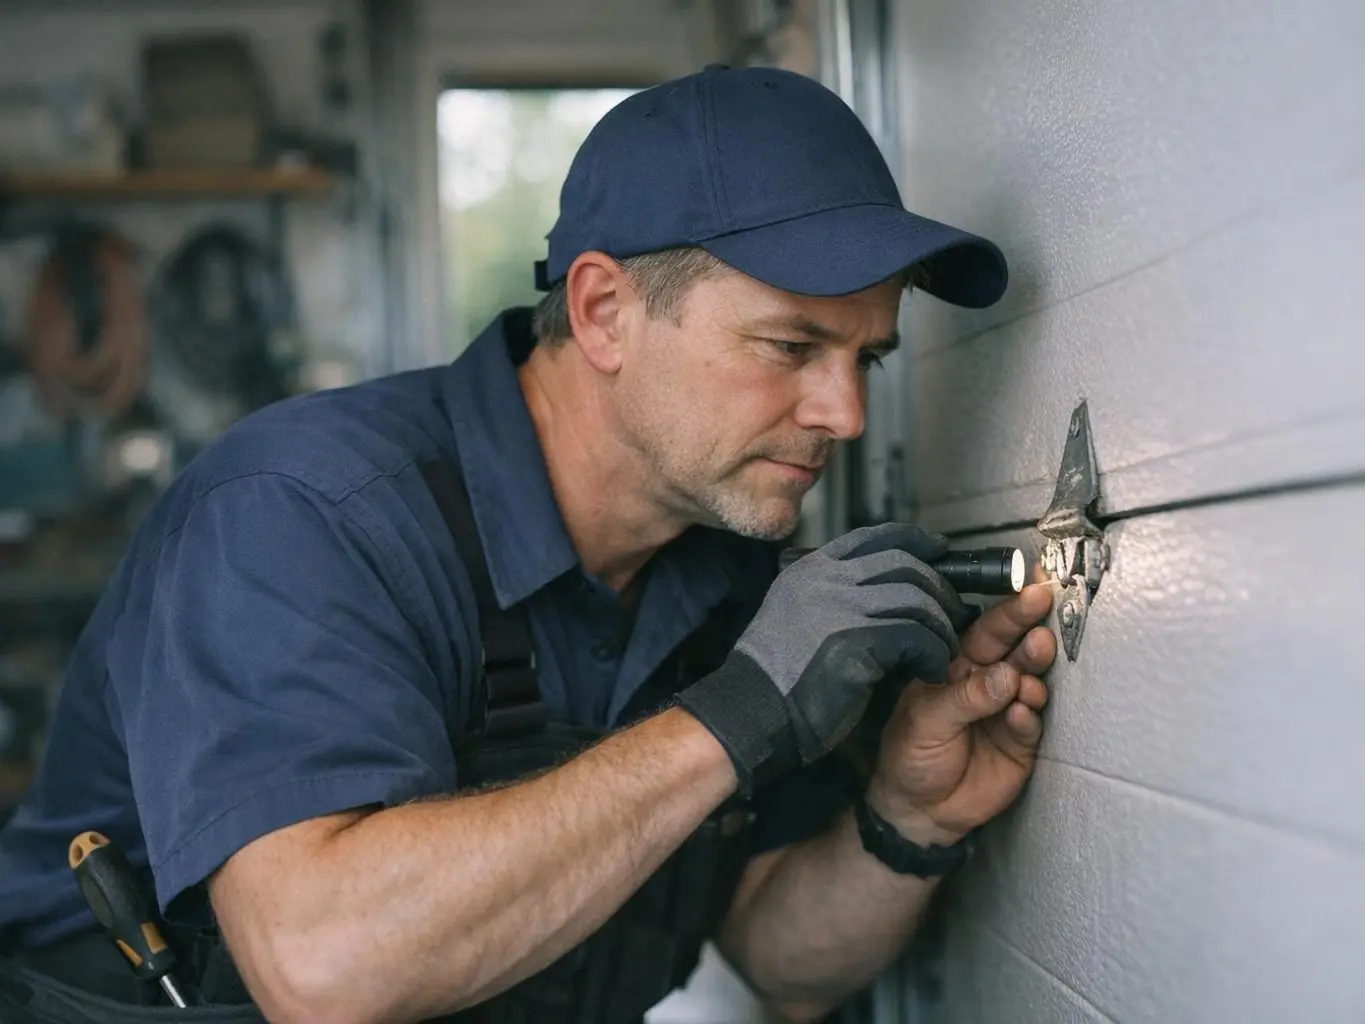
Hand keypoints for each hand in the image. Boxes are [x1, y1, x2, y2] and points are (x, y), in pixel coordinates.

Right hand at [678, 522, 968, 794]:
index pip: (875, 537)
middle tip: (954, 611)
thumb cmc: (775, 675)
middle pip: (905, 565)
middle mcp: (827, 580)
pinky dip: (932, 654)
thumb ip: (829, 593)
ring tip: (944, 649)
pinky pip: (916, 638)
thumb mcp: (794, 613)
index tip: (939, 550)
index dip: (915, 540)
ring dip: (940, 627)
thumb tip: (882, 588)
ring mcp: (842, 609)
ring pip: (917, 601)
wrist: (752, 712)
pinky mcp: (858, 644)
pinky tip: (931, 670)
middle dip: (939, 588)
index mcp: (811, 569)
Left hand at [866, 580, 1056, 844]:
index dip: (1011, 612)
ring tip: (1030, 675)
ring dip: (1034, 676)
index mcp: (959, 666)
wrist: (919, 811)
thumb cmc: (912, 754)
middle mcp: (989, 682)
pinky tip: (1022, 713)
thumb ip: (967, 698)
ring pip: (1030, 684)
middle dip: (1031, 639)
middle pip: (1016, 652)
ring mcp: (1008, 711)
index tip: (1035, 592)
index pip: (987, 632)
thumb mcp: (926, 721)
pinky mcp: (1022, 744)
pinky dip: (1029, 717)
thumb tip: (1008, 675)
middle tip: (1042, 635)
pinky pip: (1032, 724)